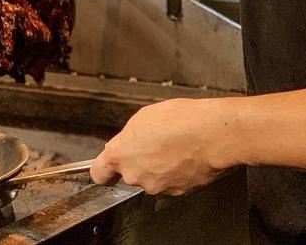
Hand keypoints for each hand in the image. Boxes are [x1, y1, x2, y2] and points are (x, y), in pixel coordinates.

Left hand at [90, 98, 234, 195]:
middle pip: (129, 174)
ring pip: (151, 179)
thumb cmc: (179, 120)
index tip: (108, 168)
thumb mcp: (142, 118)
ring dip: (158, 168)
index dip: (105, 170)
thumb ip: (129, 137)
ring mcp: (155, 186)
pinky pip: (170, 182)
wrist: (212, 133)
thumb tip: (130, 143)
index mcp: (119, 155)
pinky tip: (184, 156)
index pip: (98, 173)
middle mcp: (134, 175)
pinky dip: (175, 173)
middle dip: (139, 162)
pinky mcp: (177, 192)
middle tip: (155, 145)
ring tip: (173, 148)